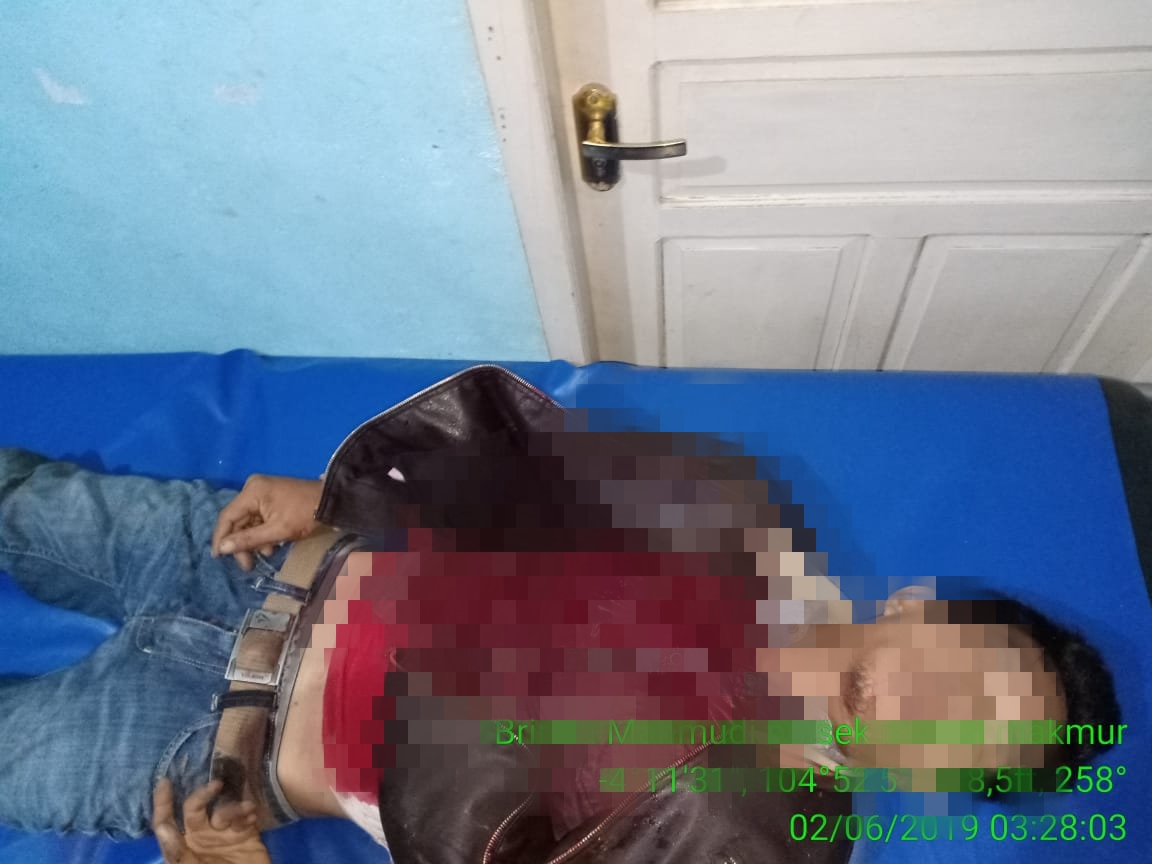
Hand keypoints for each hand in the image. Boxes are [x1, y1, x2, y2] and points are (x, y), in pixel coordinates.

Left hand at [153, 778, 270, 863]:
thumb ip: (177, 854)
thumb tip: (163, 827)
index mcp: (182, 849)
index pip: (166, 822)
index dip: (162, 803)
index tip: (164, 782)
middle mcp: (199, 838)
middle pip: (195, 808)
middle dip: (203, 795)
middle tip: (216, 786)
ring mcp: (223, 834)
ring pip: (222, 808)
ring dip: (231, 809)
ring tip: (244, 817)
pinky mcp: (246, 833)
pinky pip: (244, 813)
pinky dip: (247, 811)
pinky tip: (252, 818)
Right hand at [212, 475, 323, 570]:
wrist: (331, 501)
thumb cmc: (306, 514)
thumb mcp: (278, 530)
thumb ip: (249, 539)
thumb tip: (221, 548)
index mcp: (252, 491)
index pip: (227, 517)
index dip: (220, 538)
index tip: (218, 557)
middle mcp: (252, 488)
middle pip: (237, 520)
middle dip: (242, 543)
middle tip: (248, 564)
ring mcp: (261, 492)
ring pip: (247, 521)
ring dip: (254, 540)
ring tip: (268, 552)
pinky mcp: (269, 497)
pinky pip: (258, 518)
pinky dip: (262, 533)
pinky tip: (272, 544)